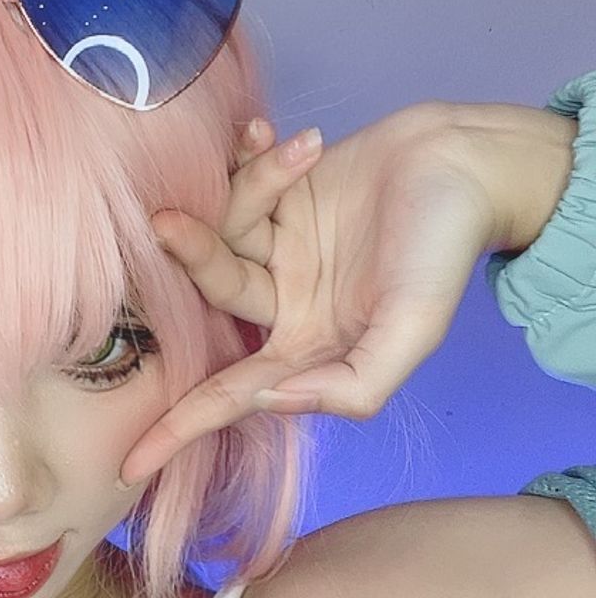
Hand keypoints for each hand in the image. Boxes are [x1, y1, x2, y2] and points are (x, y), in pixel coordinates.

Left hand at [118, 101, 509, 489]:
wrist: (466, 160)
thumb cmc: (445, 250)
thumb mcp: (412, 333)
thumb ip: (352, 386)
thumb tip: (271, 401)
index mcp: (310, 348)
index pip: (231, 395)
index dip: (181, 429)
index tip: (130, 464)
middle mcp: (287, 303)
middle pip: (214, 290)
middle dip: (193, 254)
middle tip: (170, 219)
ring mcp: (280, 248)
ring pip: (225, 228)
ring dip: (250, 186)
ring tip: (303, 150)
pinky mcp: (282, 195)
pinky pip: (240, 182)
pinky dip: (251, 157)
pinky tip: (267, 133)